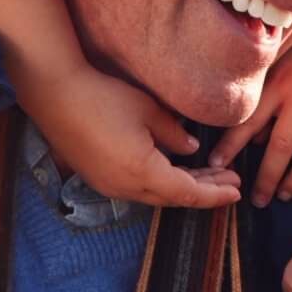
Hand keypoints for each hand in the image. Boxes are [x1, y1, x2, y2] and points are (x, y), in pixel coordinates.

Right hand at [22, 59, 241, 210]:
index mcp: (142, 172)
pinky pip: (137, 188)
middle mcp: (125, 187)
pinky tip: (173, 170)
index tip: (236, 191)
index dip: (214, 194)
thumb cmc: (103, 96)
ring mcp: (108, 186)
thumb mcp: (148, 110)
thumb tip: (189, 149)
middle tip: (230, 182)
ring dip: (182, 187)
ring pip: (155, 194)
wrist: (55, 94)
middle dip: (204, 190)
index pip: (188, 193)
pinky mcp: (98, 177)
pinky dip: (161, 183)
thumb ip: (174, 133)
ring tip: (209, 176)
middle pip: (173, 197)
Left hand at [210, 18, 291, 205]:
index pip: (249, 120)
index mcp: (281, 83)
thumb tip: (252, 142)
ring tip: (285, 194)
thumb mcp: (280, 69)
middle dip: (267, 178)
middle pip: (282, 146)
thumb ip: (267, 102)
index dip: (230, 146)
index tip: (216, 166)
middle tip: (258, 199)